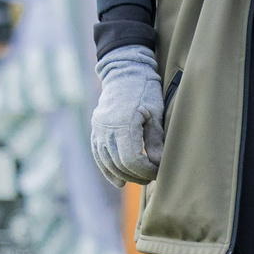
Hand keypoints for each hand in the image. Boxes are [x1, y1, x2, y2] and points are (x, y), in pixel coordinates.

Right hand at [90, 45, 164, 186]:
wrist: (125, 72)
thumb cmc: (145, 90)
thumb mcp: (155, 113)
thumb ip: (155, 140)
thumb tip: (157, 164)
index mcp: (123, 123)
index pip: (131, 159)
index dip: (145, 170)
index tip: (158, 172)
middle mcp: (106, 128)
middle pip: (118, 163)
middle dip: (136, 175)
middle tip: (152, 178)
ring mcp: (98, 129)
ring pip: (107, 161)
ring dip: (123, 175)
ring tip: (139, 180)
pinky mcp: (96, 129)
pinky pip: (98, 155)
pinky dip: (107, 169)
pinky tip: (118, 181)